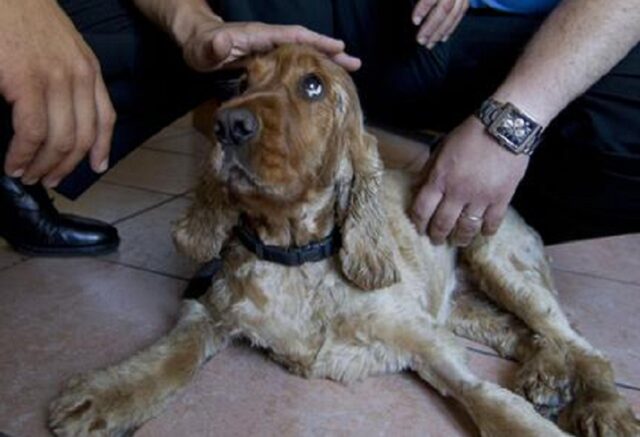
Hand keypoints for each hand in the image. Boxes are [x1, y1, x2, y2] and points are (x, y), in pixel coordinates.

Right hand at [0, 0, 114, 187]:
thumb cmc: (21, 16)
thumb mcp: (59, 46)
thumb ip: (66, 77)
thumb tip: (59, 115)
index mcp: (89, 68)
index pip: (105, 118)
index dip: (102, 148)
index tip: (97, 167)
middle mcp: (79, 76)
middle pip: (83, 137)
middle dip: (66, 166)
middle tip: (49, 180)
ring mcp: (55, 79)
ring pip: (60, 141)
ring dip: (43, 166)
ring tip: (27, 175)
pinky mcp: (27, 82)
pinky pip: (31, 132)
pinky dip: (22, 155)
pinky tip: (13, 163)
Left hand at [181, 19, 361, 71]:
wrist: (198, 45)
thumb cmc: (201, 47)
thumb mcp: (204, 49)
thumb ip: (213, 47)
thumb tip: (222, 42)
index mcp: (261, 36)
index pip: (294, 35)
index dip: (316, 40)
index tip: (339, 47)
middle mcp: (270, 41)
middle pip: (306, 44)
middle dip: (331, 53)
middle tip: (356, 65)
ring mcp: (271, 52)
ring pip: (303, 55)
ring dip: (325, 63)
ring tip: (348, 75)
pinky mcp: (269, 62)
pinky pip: (294, 65)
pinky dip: (310, 71)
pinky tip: (321, 83)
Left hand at [411, 117, 529, 245]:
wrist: (505, 126)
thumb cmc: (470, 134)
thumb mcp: (441, 148)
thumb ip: (428, 170)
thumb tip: (415, 189)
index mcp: (440, 178)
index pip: (422, 209)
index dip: (418, 223)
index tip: (419, 229)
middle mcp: (458, 191)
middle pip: (443, 224)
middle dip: (437, 236)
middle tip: (436, 240)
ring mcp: (481, 197)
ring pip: (467, 228)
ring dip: (460, 239)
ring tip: (458, 242)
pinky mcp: (501, 198)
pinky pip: (492, 223)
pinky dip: (486, 231)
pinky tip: (483, 233)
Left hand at [412, 0, 468, 47]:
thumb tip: (414, 16)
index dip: (423, 8)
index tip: (415, 21)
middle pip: (444, 8)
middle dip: (431, 27)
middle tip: (420, 40)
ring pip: (454, 14)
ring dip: (441, 32)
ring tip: (429, 43)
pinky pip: (461, 14)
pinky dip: (451, 28)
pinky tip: (443, 38)